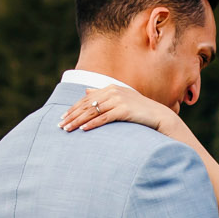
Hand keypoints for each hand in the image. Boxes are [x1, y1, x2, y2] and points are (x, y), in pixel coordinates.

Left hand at [59, 84, 180, 135]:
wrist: (158, 116)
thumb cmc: (139, 110)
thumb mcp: (120, 99)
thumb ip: (103, 95)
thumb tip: (86, 92)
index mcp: (111, 88)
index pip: (87, 99)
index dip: (73, 108)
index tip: (63, 117)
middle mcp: (113, 92)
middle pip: (87, 105)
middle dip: (72, 116)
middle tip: (60, 125)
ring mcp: (119, 100)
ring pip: (92, 112)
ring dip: (78, 121)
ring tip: (67, 129)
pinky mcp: (124, 110)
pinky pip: (104, 118)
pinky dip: (92, 124)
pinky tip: (83, 129)